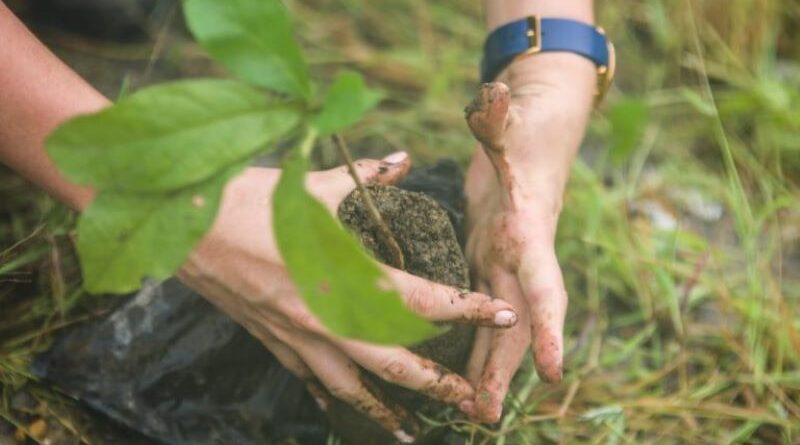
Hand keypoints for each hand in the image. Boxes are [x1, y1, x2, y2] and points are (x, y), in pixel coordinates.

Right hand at [177, 152, 517, 441]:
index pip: (424, 301)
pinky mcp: (273, 341)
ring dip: (386, 412)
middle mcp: (329, 317)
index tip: (502, 315)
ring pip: (352, 388)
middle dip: (438, 385)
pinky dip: (335, 398)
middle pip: (396, 365)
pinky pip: (311, 380)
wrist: (186, 224)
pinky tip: (348, 412)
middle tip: (471, 400)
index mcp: (348, 275)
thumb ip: (368, 177)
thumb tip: (404, 159)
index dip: (469, 309)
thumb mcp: (315, 185)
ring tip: (413, 432)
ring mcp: (299, 337)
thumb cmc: (252, 200)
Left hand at [460, 54, 595, 421]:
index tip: (555, 371)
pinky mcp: (484, 265)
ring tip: (471, 413)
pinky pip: (480, 314)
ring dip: (486, 369)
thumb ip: (498, 116)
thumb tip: (490, 94)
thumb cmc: (522, 131)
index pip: (546, 284)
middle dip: (506, 370)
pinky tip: (455, 373)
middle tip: (486, 416)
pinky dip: (472, 344)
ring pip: (498, 327)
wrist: (533, 141)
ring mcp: (503, 266)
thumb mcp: (510, 123)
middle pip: (518, 322)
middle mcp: (520, 258)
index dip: (551, 326)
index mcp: (527, 232)